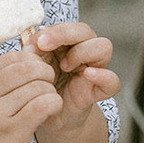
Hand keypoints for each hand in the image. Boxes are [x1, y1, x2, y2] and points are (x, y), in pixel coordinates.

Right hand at [0, 49, 61, 142]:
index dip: (31, 59)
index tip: (38, 70)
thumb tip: (31, 60)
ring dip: (50, 90)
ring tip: (50, 100)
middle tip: (50, 82)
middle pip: (25, 68)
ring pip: (36, 87)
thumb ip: (0, 83)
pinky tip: (53, 109)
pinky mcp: (12, 130)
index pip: (10, 58)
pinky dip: (53, 103)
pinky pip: (41, 105)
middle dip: (44, 71)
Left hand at [30, 20, 120, 141]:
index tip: (34, 42)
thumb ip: (33, 54)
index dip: (53, 30)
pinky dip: (103, 76)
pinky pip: (113, 81)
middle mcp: (84, 53)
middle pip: (86, 30)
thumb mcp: (33, 68)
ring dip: (82, 52)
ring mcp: (94, 70)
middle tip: (44, 45)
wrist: (46, 117)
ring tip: (64, 66)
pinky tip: (88, 75)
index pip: (68, 26)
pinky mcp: (99, 90)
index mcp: (67, 44)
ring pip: (104, 47)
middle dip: (64, 34)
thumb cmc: (41, 87)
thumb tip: (30, 45)